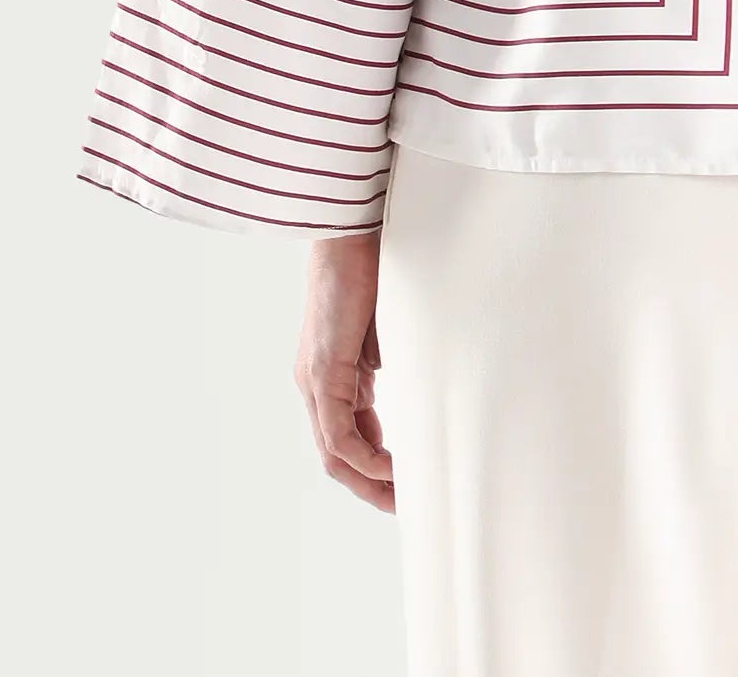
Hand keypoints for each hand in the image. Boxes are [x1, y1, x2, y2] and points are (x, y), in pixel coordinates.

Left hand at [294, 231, 394, 511]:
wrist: (355, 229)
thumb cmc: (376, 267)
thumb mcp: (389, 332)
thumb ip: (393, 365)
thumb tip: (422, 392)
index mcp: (334, 374)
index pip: (350, 437)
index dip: (377, 468)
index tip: (407, 485)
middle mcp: (316, 384)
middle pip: (338, 456)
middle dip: (372, 488)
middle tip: (405, 508)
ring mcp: (314, 379)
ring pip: (335, 452)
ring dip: (368, 481)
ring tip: (401, 498)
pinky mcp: (321, 370)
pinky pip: (336, 432)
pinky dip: (363, 456)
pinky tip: (390, 467)